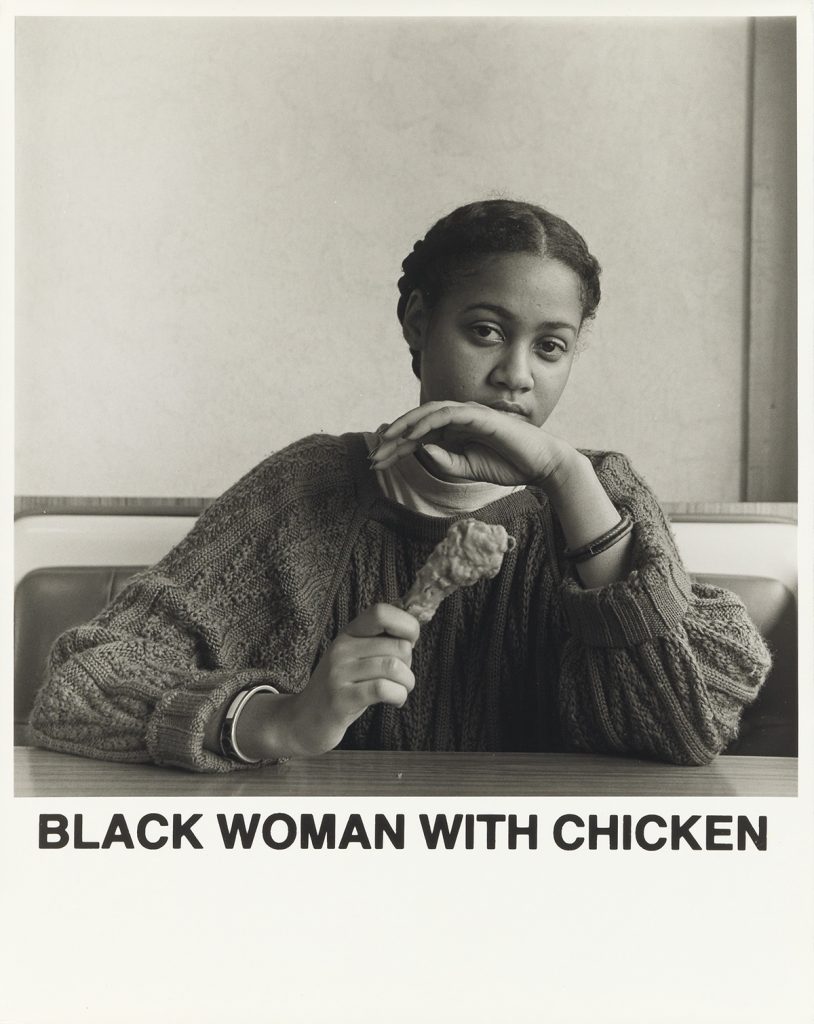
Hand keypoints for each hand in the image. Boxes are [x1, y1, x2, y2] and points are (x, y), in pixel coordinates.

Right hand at [285, 603, 419, 755]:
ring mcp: (339, 673)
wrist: (304, 721)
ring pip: (394, 667)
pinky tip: (395, 701)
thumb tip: (414, 629)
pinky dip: (399, 695)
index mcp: (349, 634)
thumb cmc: (342, 689)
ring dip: (407, 683)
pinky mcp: (341, 699)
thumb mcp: (356, 658)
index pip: (381, 612)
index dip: (406, 625)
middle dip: (409, 664)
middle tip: (400, 678)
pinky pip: (383, 689)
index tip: (410, 643)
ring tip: (400, 691)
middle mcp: (342, 648)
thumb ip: (380, 642)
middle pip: (397, 646)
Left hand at [371, 400, 577, 491]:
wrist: (541, 465)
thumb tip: (422, 451)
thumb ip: (445, 463)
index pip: (418, 436)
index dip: (395, 448)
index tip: (377, 463)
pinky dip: (428, 421)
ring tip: (387, 441)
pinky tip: (413, 435)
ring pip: (428, 413)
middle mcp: (458, 419)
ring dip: (406, 426)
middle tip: (374, 456)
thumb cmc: (508, 465)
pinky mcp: (480, 416)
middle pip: (418, 423)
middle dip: (393, 438)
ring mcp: (469, 414)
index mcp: (454, 433)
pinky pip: (448, 414)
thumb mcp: (468, 470)